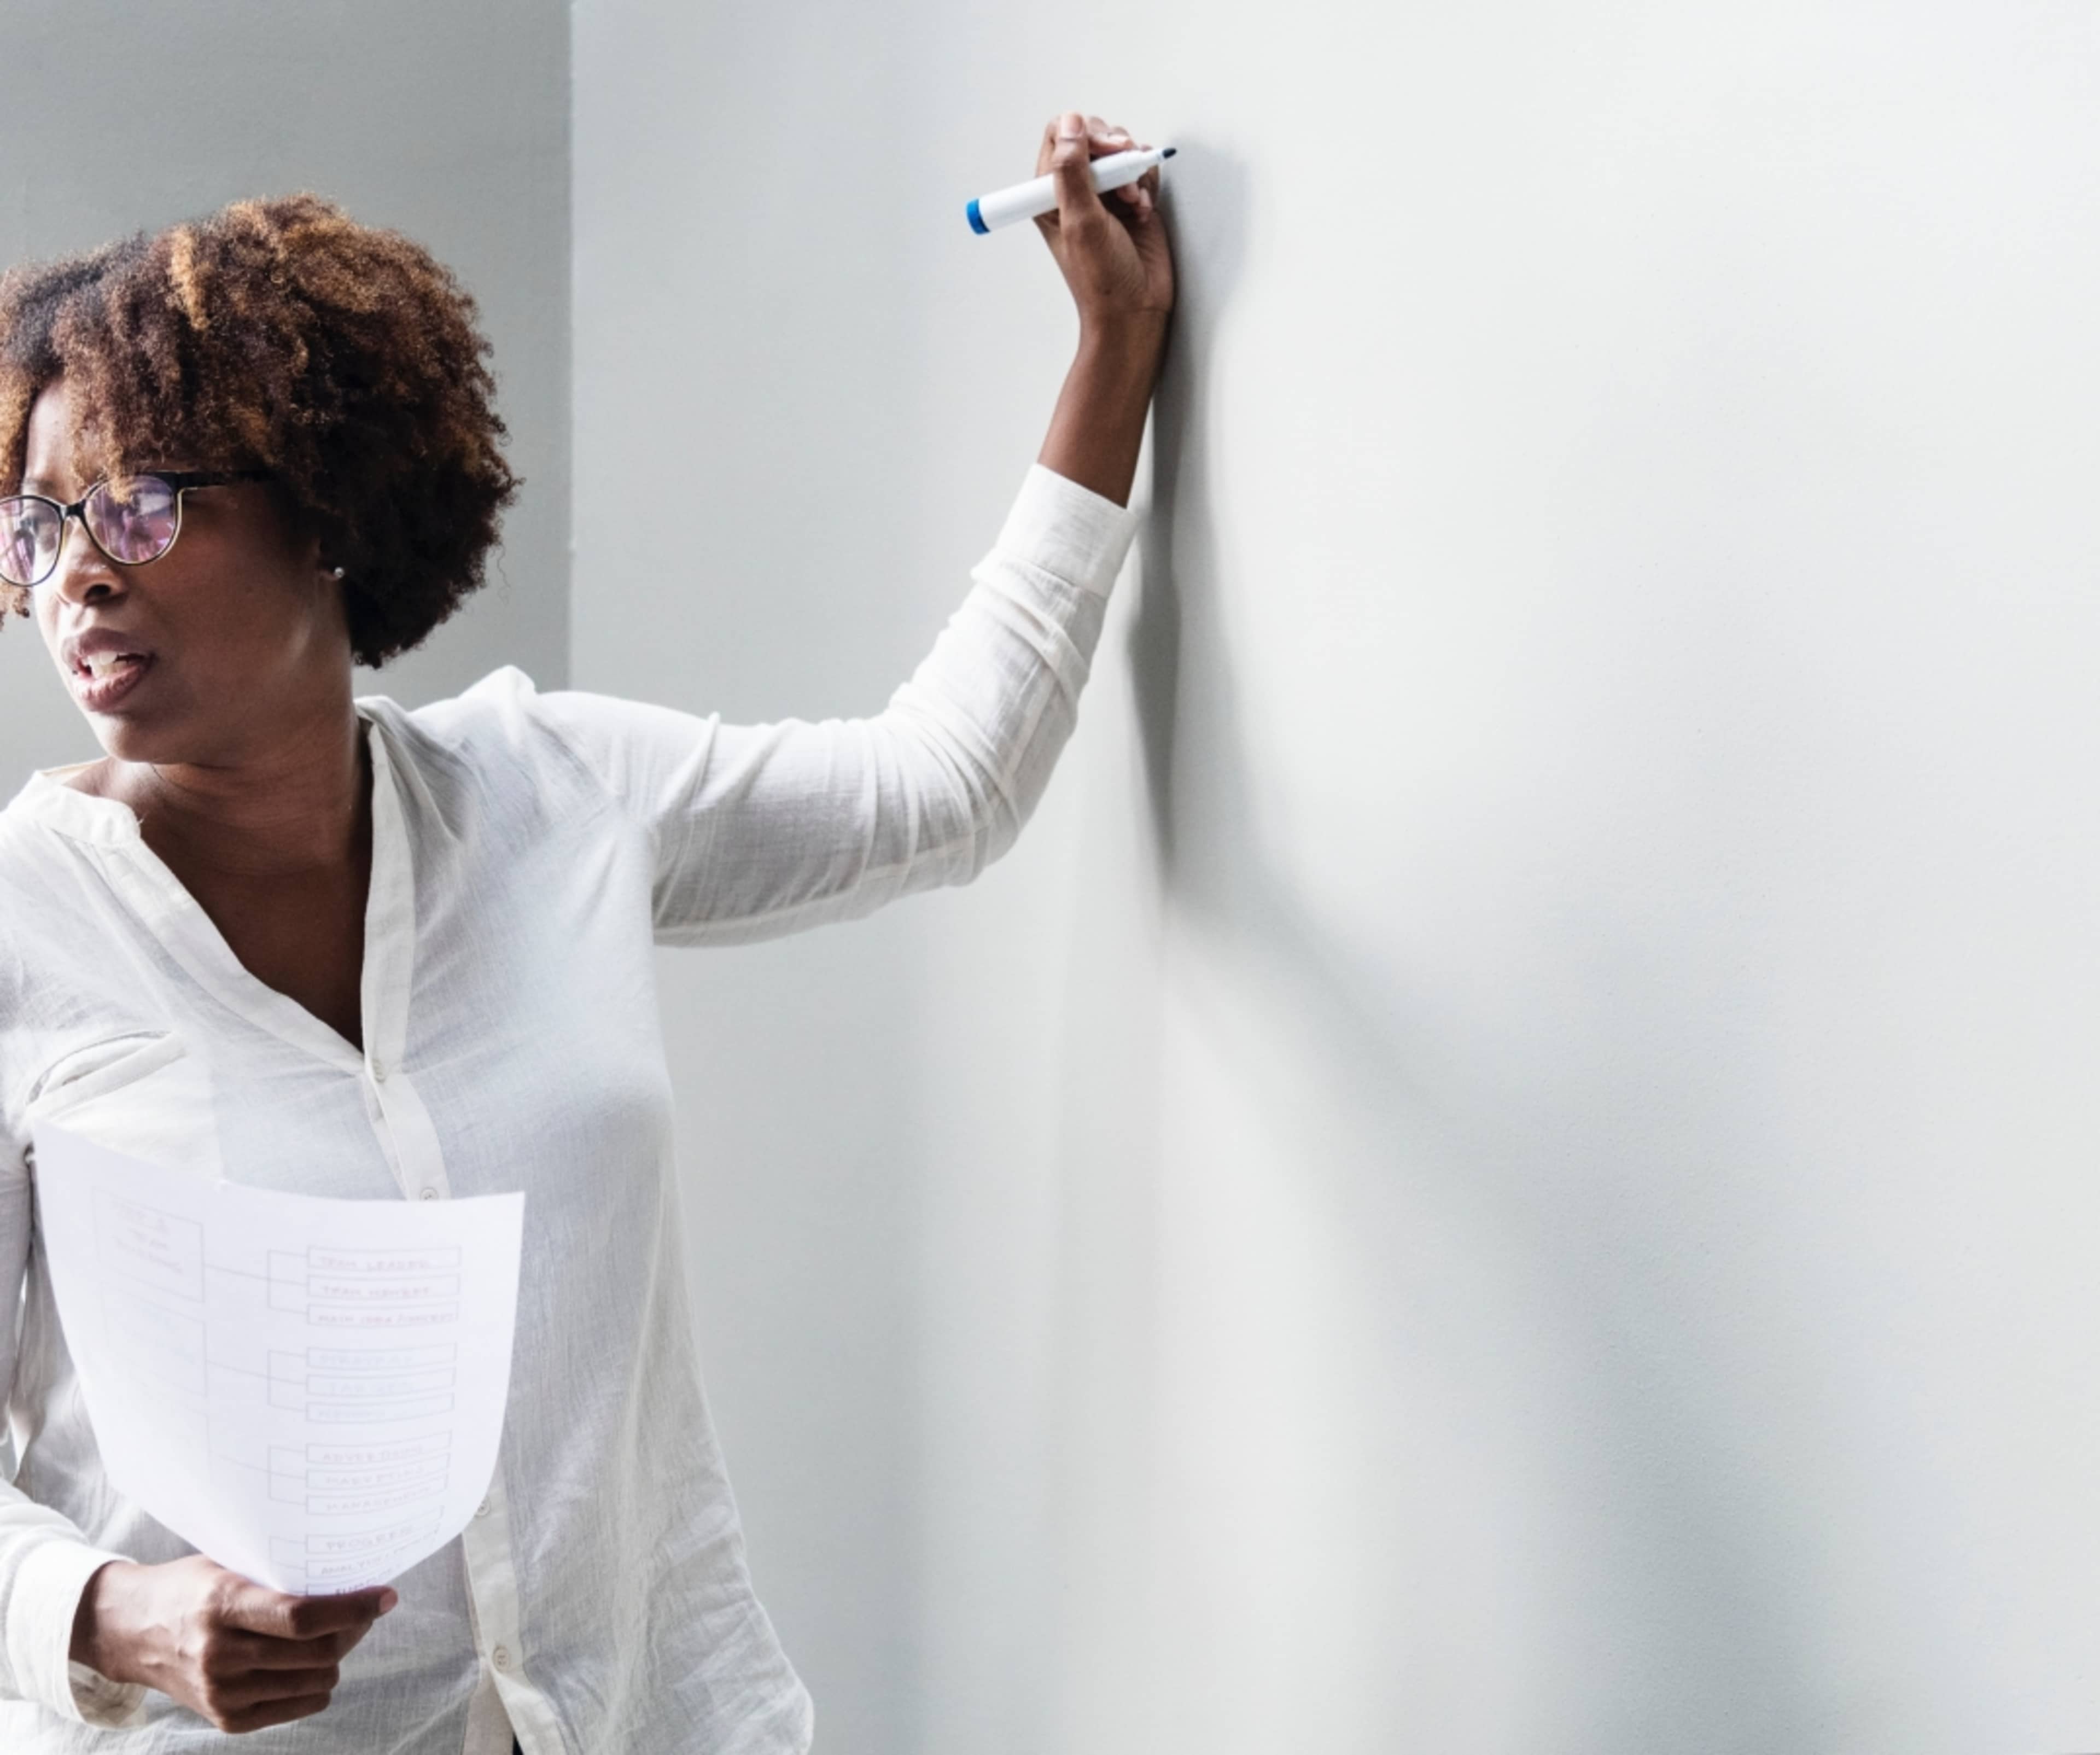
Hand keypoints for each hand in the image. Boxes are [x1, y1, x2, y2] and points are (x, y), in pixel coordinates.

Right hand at [70, 1556, 394, 1733]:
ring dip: (335, 1657)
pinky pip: (301, 1705)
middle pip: (317, 1652)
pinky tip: (305, 1662)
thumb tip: (350, 1576)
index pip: (301, 1617)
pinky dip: (315, 1684)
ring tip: (329, 1634)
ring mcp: (221, 1693)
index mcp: (222, 1606)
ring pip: (316, 1682)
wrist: (131, 1632)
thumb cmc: (190, 1588)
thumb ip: (279, 1575)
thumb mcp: (228, 1566)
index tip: (385, 1596)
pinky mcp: (226, 1719)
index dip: (352, 1608)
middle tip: (361, 1611)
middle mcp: (220, 1655)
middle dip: (353, 1630)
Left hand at [1032, 112, 1174, 340]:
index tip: (1105, 154)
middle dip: (1114, 152)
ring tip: (1131, 203)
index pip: (1061, 136)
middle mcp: (1076, 189)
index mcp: (1050, 193)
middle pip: (1093, 137)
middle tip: (1121, 183)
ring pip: (1121, 150)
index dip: (1085, 135)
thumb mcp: (1081, 222)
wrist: (1135, 309)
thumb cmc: (1101, 279)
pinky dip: (1146, 183)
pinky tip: (1142, 209)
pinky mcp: (1132, 200)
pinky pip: (1142, 169)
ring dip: (1132, 171)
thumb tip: (1071, 124)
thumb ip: (1072, 171)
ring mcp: (1105, 194)